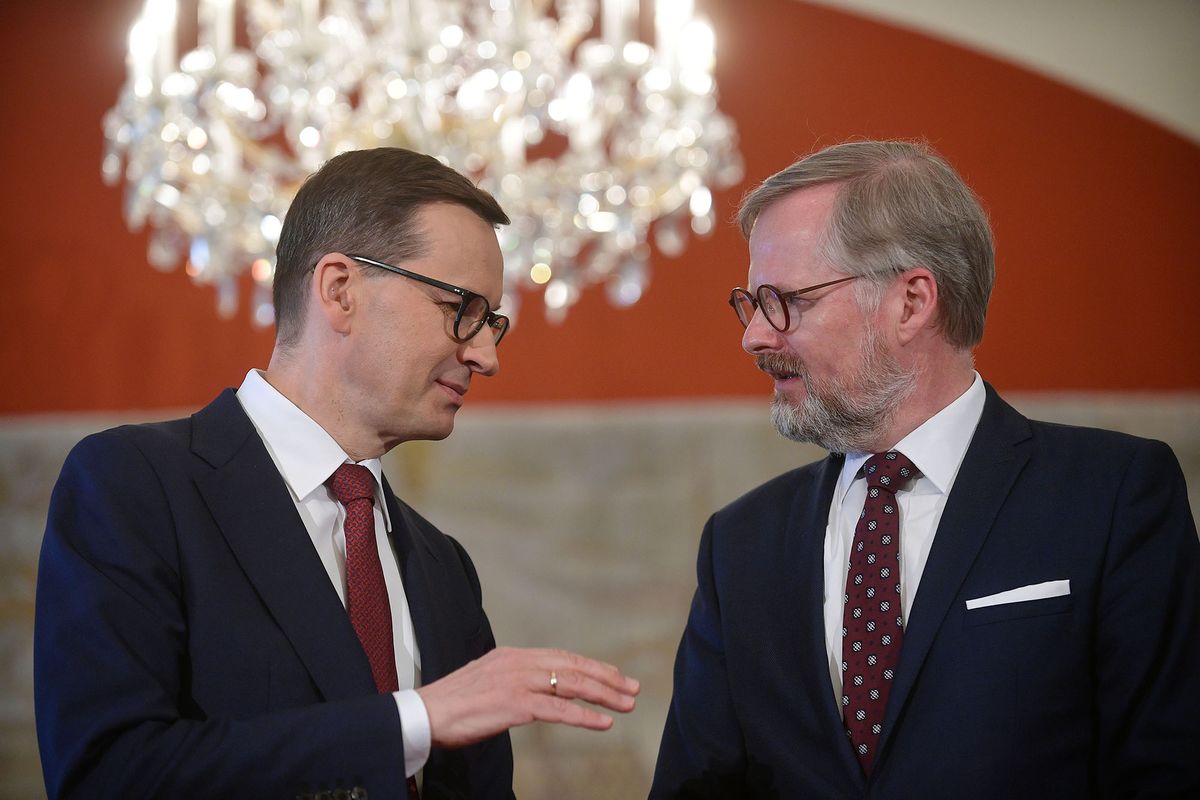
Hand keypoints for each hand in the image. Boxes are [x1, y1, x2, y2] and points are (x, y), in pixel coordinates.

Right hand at [416, 646, 639, 747]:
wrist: (424, 714)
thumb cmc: (454, 704)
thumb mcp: (489, 682)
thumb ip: (516, 682)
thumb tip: (542, 692)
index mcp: (514, 655)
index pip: (563, 657)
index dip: (593, 666)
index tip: (616, 676)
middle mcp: (519, 663)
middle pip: (574, 667)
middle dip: (607, 678)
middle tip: (633, 689)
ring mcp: (517, 682)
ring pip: (571, 685)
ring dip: (604, 695)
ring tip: (626, 705)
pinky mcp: (514, 705)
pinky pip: (558, 710)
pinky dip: (584, 716)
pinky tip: (603, 724)